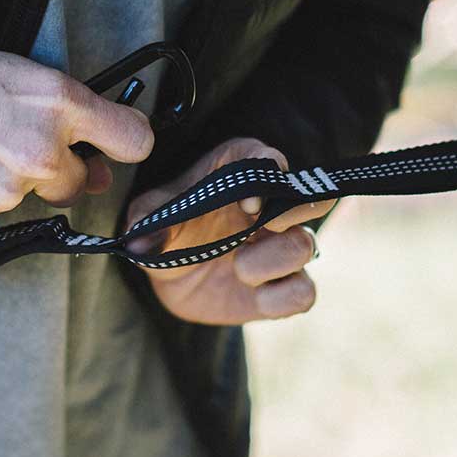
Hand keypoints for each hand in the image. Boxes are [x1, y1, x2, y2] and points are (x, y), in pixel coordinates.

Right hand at [0, 45, 153, 241]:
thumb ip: (66, 115)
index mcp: (56, 106)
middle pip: (77, 183)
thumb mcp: (12, 72)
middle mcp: (38, 154)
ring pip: (23, 202)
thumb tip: (98, 165)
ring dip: (3, 184)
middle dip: (52, 169)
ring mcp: (3, 196)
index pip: (133, 139)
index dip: (125, 143)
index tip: (115, 147)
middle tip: (6, 143)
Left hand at [124, 138, 335, 324]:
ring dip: (273, 260)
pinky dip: (282, 298)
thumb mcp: (146, 219)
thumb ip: (147, 223)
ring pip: (306, 246)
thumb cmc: (166, 229)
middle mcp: (269, 206)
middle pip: (313, 196)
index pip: (266, 158)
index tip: (247, 202)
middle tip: (268, 224)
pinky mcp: (280, 287)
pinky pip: (303, 293)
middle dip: (299, 209)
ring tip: (239, 267)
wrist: (170, 276)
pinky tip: (255, 296)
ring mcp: (279, 247)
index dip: (267, 176)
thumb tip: (143, 243)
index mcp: (238, 172)